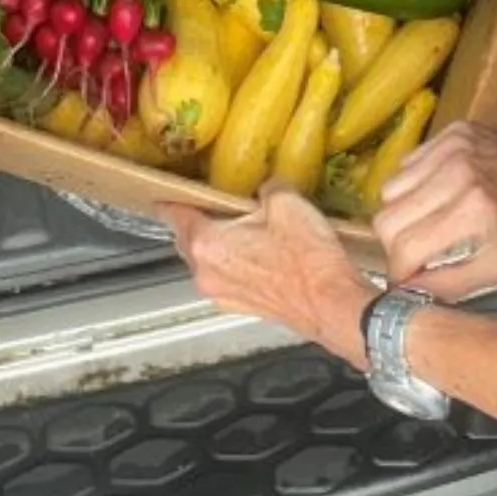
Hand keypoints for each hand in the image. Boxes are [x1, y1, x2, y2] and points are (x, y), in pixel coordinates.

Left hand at [163, 185, 375, 369]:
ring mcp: (222, 295)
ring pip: (207, 262)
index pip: (175, 216)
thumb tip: (267, 188)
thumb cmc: (307, 260)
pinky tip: (261, 254)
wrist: (331, 304)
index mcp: (207, 243)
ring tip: (246, 228)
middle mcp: (207, 273)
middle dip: (198, 222)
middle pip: (188, 241)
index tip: (164, 195)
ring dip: (219, 245)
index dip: (171, 200)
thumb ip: (267, 187)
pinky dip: (235, 265)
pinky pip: (227, 279)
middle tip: (216, 205)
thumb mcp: (287, 203)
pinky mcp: (242, 307)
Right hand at [372, 122, 496, 300]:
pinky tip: (435, 195)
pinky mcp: (451, 134)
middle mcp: (457, 176)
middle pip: (386, 218)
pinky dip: (412, 186)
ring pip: (390, 189)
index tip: (404, 277)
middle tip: (412, 253)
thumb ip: (448, 284)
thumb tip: (405, 290)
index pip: (405, 247)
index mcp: (472, 213)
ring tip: (426, 221)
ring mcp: (452, 149)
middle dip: (393, 244)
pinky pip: (406, 165)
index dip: (398, 270)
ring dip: (401, 213)